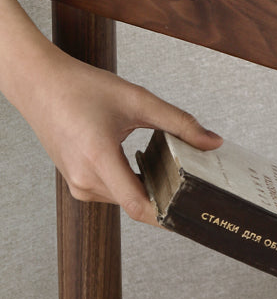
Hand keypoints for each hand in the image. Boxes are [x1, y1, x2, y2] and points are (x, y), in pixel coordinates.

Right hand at [31, 47, 222, 225]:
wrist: (41, 85)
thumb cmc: (83, 89)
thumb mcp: (139, 100)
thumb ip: (179, 122)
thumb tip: (212, 142)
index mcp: (98, 159)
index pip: (138, 205)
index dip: (168, 214)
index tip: (192, 212)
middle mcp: (84, 179)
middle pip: (136, 203)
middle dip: (166, 195)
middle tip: (195, 183)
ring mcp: (77, 184)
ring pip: (125, 199)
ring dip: (149, 188)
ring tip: (173, 168)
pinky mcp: (77, 182)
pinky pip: (113, 192)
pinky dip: (132, 183)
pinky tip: (147, 164)